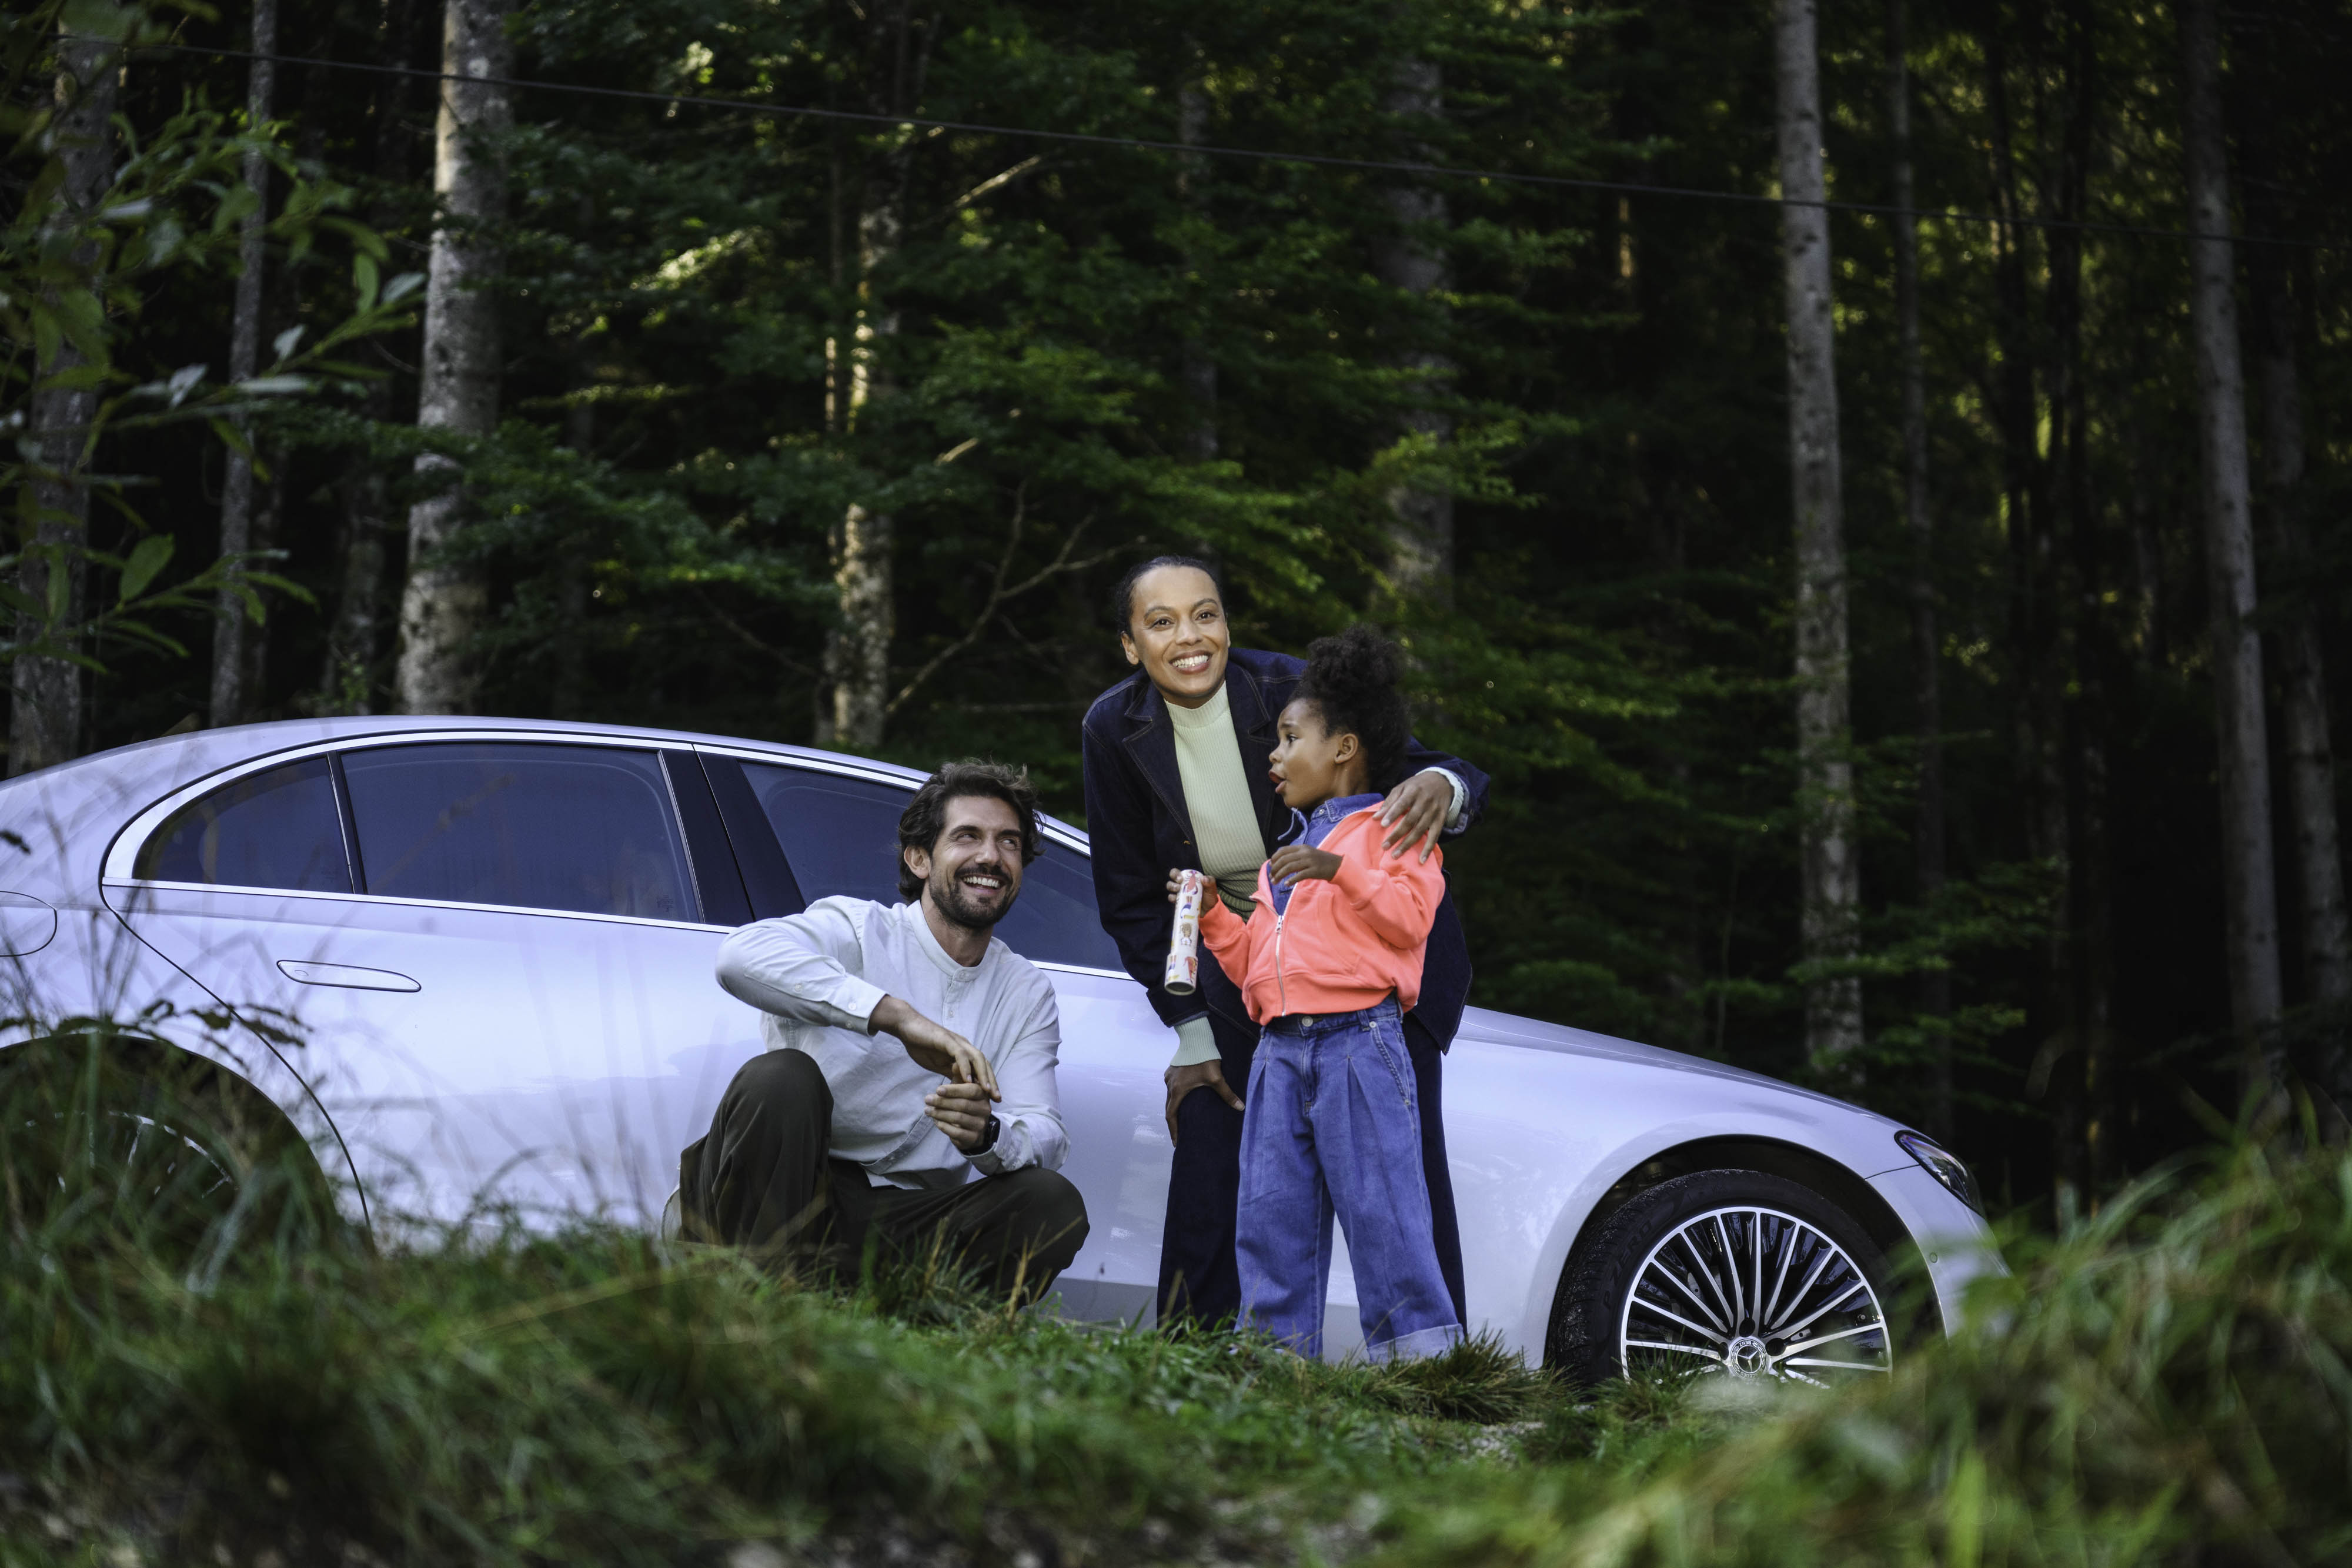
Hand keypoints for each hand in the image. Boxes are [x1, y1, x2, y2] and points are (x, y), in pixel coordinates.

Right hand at [868, 995, 1000, 1099]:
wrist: (907, 1027)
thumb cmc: (922, 1045)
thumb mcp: (939, 1064)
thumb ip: (951, 1073)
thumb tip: (960, 1088)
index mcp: (963, 1053)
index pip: (982, 1068)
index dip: (989, 1083)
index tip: (994, 1099)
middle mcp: (964, 1046)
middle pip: (984, 1064)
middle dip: (992, 1081)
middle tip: (997, 1098)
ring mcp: (957, 1042)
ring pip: (977, 1058)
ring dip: (983, 1075)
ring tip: (986, 1091)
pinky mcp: (947, 1040)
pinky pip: (960, 1054)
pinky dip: (965, 1067)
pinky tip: (967, 1080)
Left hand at [924, 1080, 995, 1151]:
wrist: (973, 1130)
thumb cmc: (965, 1105)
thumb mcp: (963, 1090)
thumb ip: (959, 1077)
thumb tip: (954, 1063)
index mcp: (984, 1095)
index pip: (971, 1090)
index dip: (954, 1089)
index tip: (938, 1089)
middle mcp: (985, 1110)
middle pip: (963, 1104)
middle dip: (942, 1102)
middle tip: (927, 1099)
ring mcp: (980, 1125)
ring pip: (958, 1118)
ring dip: (940, 1113)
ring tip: (927, 1110)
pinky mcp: (973, 1138)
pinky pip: (956, 1132)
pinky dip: (944, 1126)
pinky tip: (935, 1121)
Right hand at [1164, 1058, 1243, 1143]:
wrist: (1195, 1038)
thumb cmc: (1205, 1058)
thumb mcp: (1217, 1078)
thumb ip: (1227, 1094)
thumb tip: (1240, 1107)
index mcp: (1178, 1090)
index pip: (1171, 1116)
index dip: (1173, 1130)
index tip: (1176, 1142)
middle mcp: (1170, 1085)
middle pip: (1169, 1108)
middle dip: (1174, 1122)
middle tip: (1180, 1134)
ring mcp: (1169, 1076)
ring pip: (1170, 1096)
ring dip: (1175, 1107)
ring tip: (1182, 1116)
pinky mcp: (1171, 1070)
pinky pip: (1172, 1086)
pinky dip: (1176, 1095)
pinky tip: (1184, 1096)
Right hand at [1166, 869, 1219, 901]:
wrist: (1210, 910)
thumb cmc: (1209, 896)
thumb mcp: (1211, 888)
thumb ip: (1210, 881)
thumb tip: (1204, 879)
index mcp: (1187, 880)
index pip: (1177, 873)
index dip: (1175, 874)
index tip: (1180, 879)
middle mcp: (1181, 886)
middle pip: (1171, 882)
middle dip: (1172, 884)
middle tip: (1178, 887)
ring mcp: (1179, 896)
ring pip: (1170, 891)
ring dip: (1172, 890)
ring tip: (1178, 892)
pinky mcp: (1179, 904)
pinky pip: (1172, 901)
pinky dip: (1173, 900)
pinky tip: (1176, 900)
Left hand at [1266, 844, 1341, 886]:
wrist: (1337, 865)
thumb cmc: (1321, 861)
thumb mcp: (1308, 853)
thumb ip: (1296, 855)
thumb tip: (1281, 861)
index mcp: (1302, 848)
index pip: (1283, 850)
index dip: (1274, 858)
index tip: (1270, 865)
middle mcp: (1305, 853)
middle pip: (1284, 860)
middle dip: (1275, 868)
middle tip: (1271, 876)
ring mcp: (1310, 861)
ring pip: (1289, 867)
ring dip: (1280, 875)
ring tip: (1274, 882)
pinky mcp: (1314, 871)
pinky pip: (1299, 875)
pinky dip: (1291, 880)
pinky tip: (1286, 884)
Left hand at [1379, 770, 1452, 862]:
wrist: (1442, 781)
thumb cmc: (1416, 786)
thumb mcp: (1402, 787)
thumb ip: (1389, 802)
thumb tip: (1375, 818)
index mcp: (1413, 791)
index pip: (1402, 803)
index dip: (1393, 814)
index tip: (1382, 824)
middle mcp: (1425, 802)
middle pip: (1410, 820)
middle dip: (1397, 834)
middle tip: (1384, 846)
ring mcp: (1434, 812)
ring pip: (1420, 830)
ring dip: (1407, 844)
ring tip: (1395, 855)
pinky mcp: (1441, 820)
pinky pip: (1435, 836)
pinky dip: (1428, 849)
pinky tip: (1421, 860)